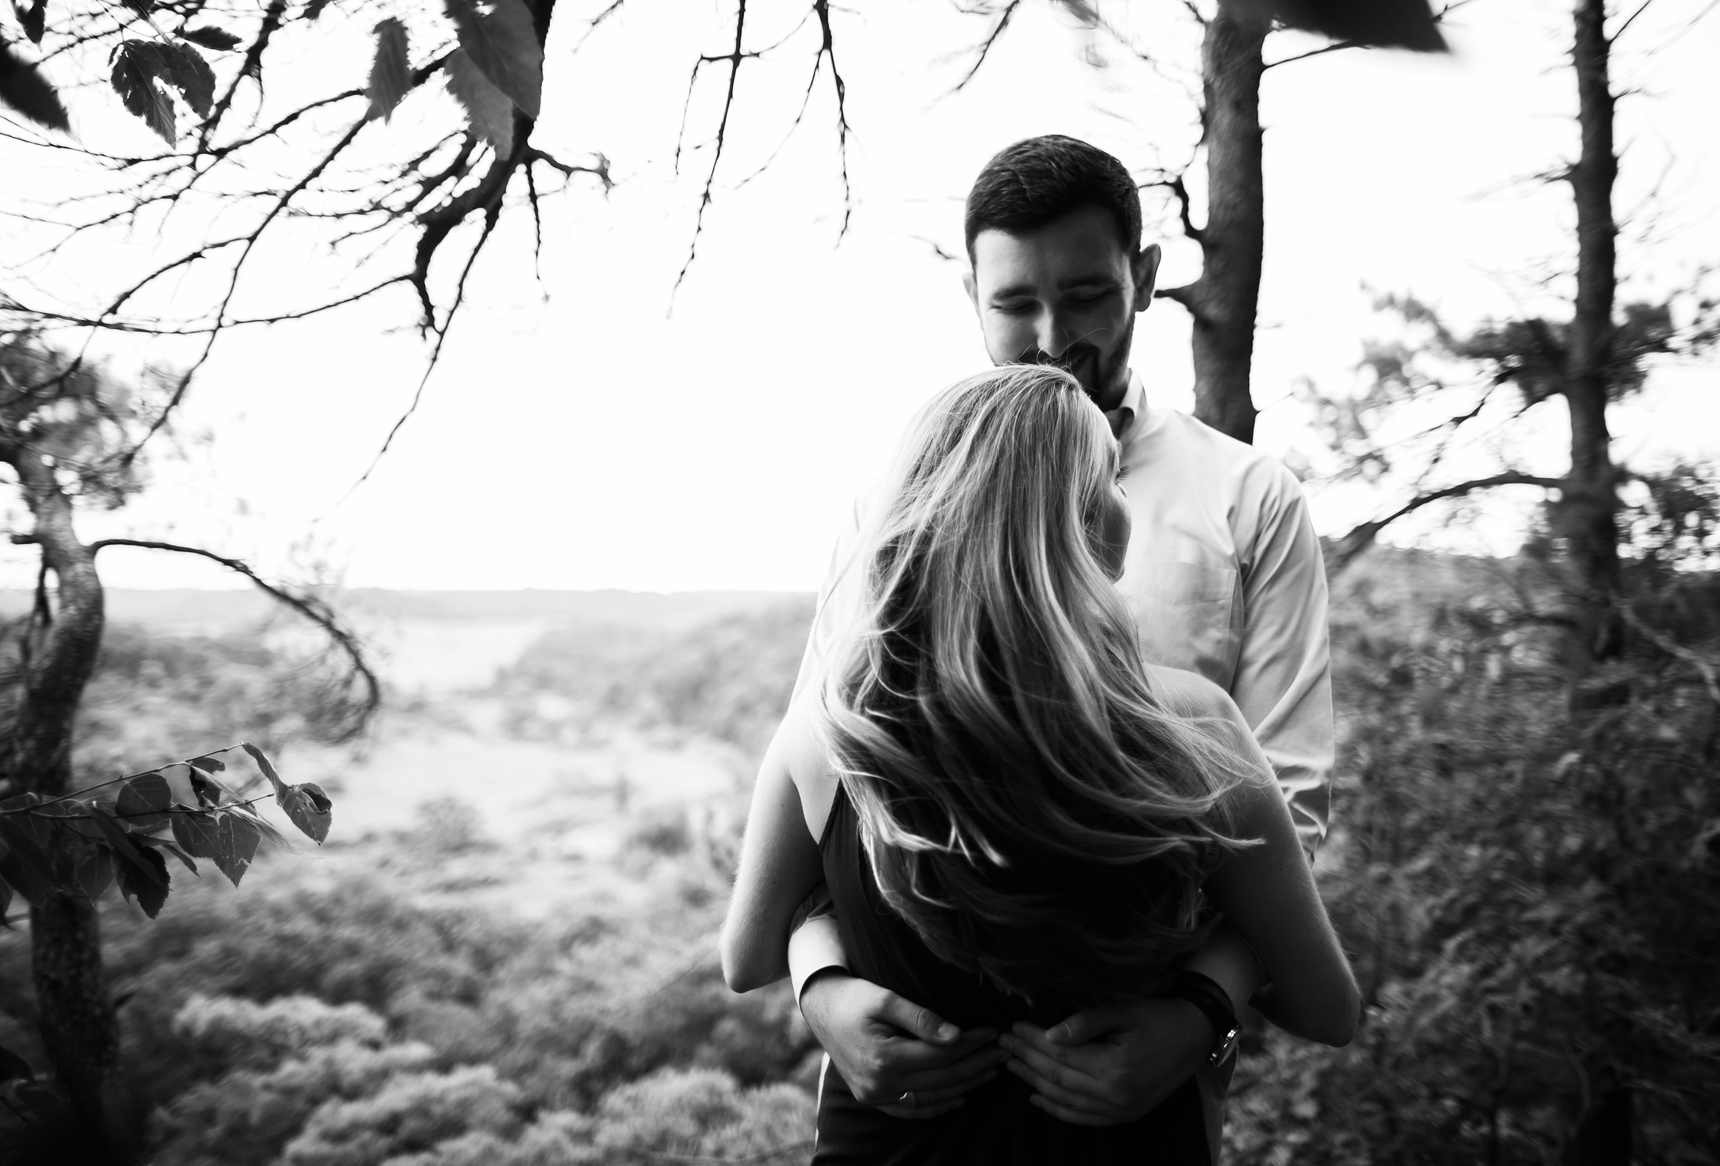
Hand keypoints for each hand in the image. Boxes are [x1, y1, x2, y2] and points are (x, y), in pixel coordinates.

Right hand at [799, 971, 1007, 1119]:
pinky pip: (911, 1110)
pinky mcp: (872, 1098)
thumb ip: (921, 1018)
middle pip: (942, 1079)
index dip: (972, 1044)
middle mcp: (880, 1083)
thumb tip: (956, 1036)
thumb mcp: (885, 998)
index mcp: (885, 1057)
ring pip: (931, 1097)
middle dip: (977, 1065)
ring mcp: (875, 1095)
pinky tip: (959, 1098)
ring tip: (990, 1072)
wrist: (821, 1009)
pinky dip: (937, 1107)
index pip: (942, 1055)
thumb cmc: (854, 997)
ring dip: (965, 1086)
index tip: (993, 1032)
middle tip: (1004, 1052)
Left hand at [998, 997, 1209, 1126]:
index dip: (1032, 1041)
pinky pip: (1083, 1118)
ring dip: (1035, 1083)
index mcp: (1113, 1067)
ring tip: (1011, 1066)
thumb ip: (1085, 1022)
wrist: (1197, 1035)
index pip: (1059, 1055)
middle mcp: (1115, 1095)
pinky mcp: (1125, 1115)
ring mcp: (1120, 1109)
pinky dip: (1057, 1110)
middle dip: (1027, 1059)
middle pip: (1057, 1078)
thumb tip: (1049, 1034)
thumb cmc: (1160, 1016)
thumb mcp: (1123, 1010)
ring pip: (1065, 1100)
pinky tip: (1037, 1098)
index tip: (1012, 1027)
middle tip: (1003, 1044)